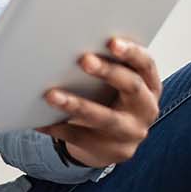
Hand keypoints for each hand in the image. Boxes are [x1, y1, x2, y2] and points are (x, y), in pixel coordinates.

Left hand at [34, 37, 161, 167]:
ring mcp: (130, 133)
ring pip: (104, 118)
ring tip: (51, 95)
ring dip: (76, 105)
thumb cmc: (112, 100)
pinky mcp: (111, 151)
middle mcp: (146, 109)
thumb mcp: (119, 83)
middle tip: (84, 59)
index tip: (112, 42)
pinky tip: (40, 120)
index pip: (146, 64)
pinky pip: (81, 138)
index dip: (132, 52)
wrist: (113, 142)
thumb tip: (74, 40)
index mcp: (150, 85)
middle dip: (107, 72)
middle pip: (131, 87)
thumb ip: (110, 65)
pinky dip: (59, 127)